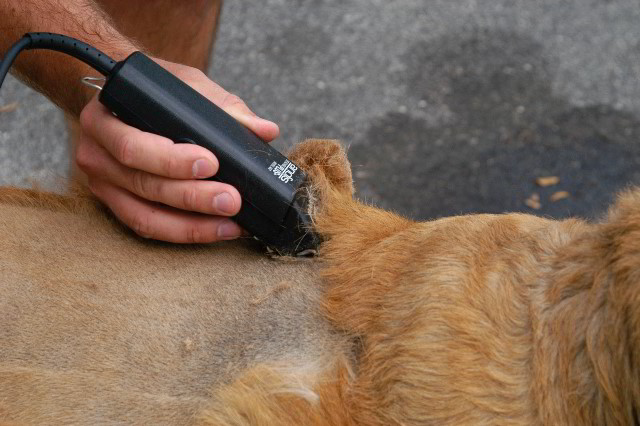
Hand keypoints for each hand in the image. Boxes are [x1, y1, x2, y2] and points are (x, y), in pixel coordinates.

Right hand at [76, 58, 278, 242]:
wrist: (123, 101)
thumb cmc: (154, 92)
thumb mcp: (185, 85)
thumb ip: (224, 106)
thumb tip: (265, 130)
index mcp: (104, 119)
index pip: (133, 146)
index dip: (171, 160)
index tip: (212, 163)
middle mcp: (96, 154)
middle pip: (143, 184)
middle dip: (192, 197)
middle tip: (230, 200)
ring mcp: (104, 184)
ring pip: (145, 215)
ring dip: (191, 225)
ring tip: (230, 224)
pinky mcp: (116, 205)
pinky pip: (148, 227)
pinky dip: (184, 233)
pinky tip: (217, 230)